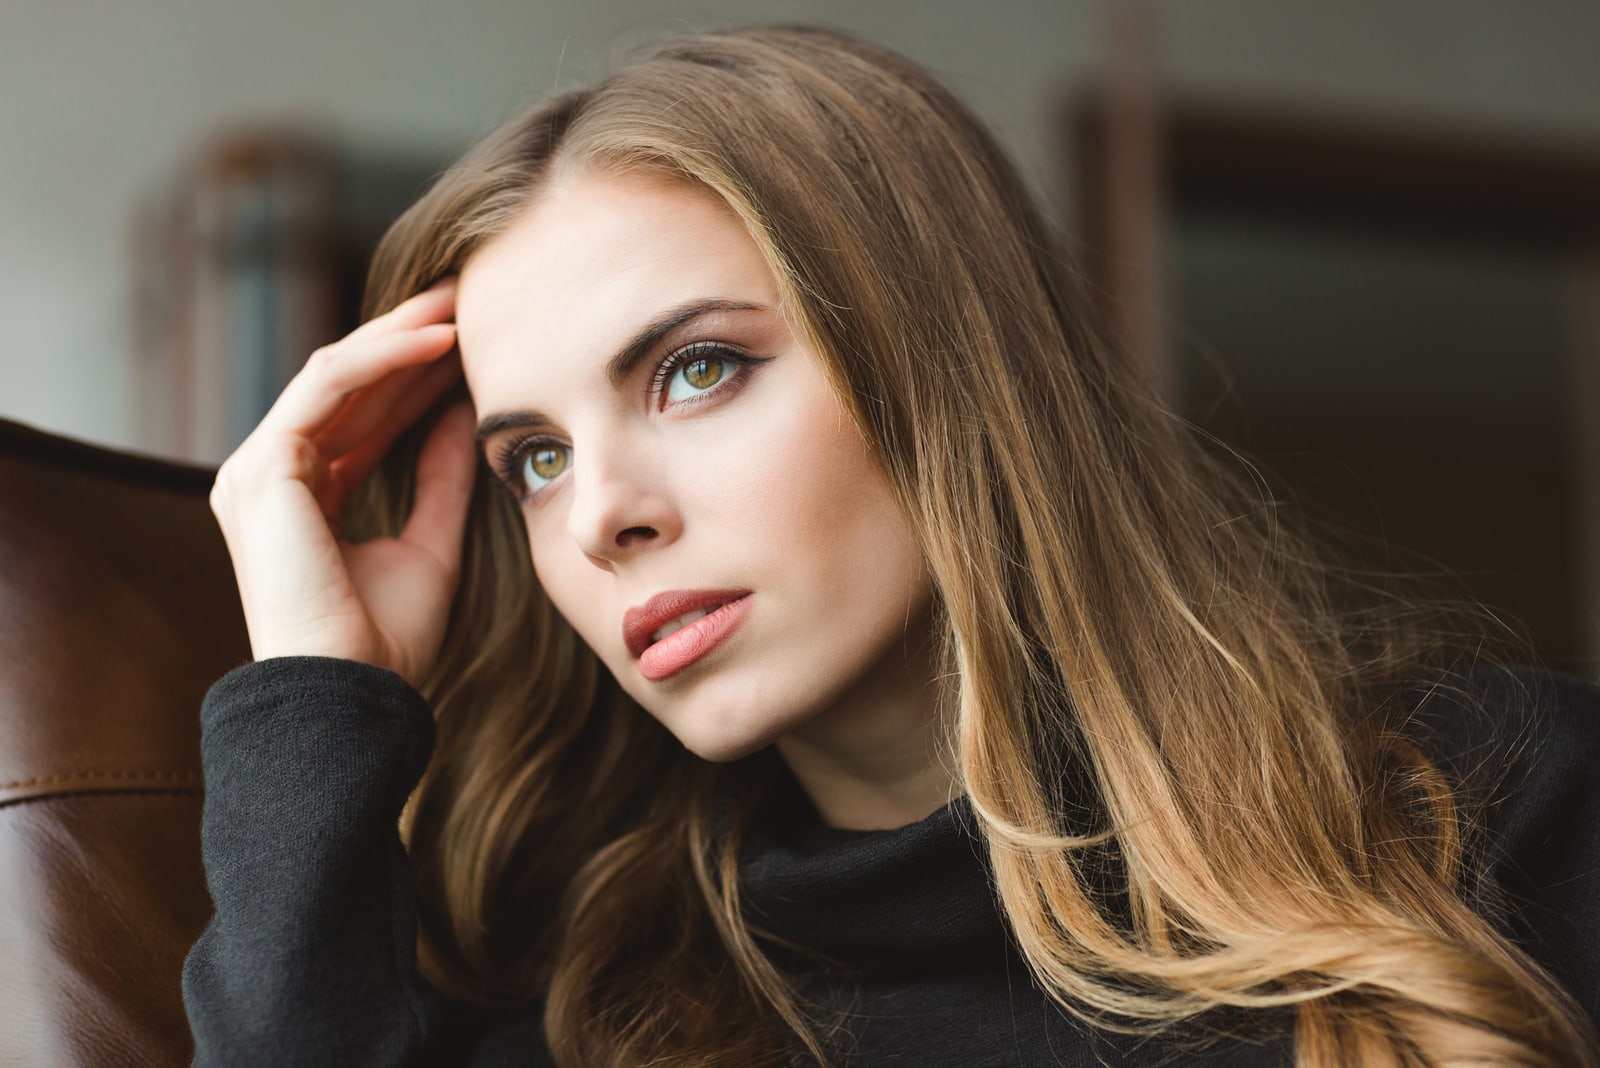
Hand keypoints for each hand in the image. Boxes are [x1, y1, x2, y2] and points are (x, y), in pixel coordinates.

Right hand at [208, 279, 478, 688]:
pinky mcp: (263, 467)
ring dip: (402, 334)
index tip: (477, 345)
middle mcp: (271, 477)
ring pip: (336, 374)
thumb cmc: (386, 644)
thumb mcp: (431, 544)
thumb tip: (468, 416)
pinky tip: (439, 340)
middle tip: (469, 299)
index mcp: (302, 499)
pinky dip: (385, 358)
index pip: (363, 418)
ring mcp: (257, 470)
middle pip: (348, 387)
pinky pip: (328, 386)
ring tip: (462, 303)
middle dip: (409, 340)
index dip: (418, 378)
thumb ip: (442, 479)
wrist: (350, 696)